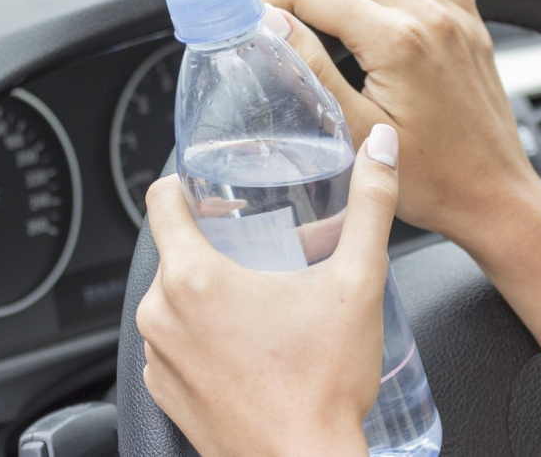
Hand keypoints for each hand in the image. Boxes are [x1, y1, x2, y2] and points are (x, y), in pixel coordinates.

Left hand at [137, 125, 399, 456]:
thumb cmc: (324, 385)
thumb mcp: (358, 282)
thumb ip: (371, 207)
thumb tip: (382, 149)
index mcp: (193, 279)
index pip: (161, 201)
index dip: (187, 184)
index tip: (215, 190)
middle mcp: (160, 317)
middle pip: (175, 250)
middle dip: (216, 241)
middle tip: (262, 247)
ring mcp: (159, 358)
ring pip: (174, 297)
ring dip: (209, 287)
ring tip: (261, 296)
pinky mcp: (166, 391)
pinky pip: (173, 340)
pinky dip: (202, 330)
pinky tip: (248, 342)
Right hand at [261, 0, 540, 253]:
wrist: (492, 195)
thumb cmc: (435, 181)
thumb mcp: (357, 134)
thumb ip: (313, 72)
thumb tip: (274, 26)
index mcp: (399, 43)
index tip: (260, 20)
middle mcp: (430, 16)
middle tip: (283, 13)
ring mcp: (454, 14)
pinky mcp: (468, 22)